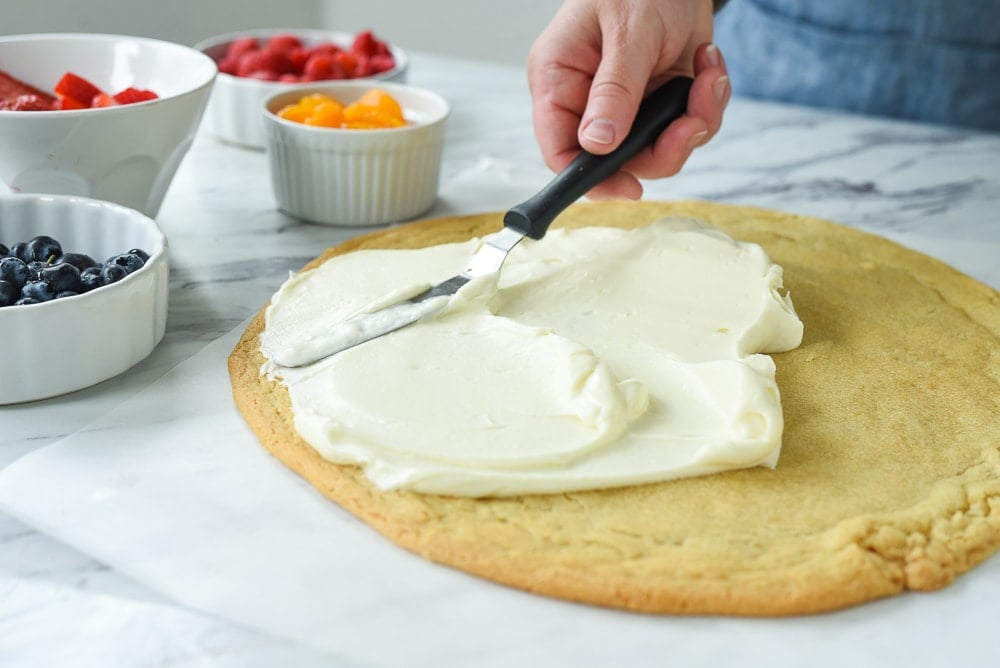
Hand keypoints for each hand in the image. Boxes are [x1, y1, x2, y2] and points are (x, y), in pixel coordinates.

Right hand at [527, 0, 729, 198]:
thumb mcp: (627, 31)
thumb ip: (614, 89)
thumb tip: (597, 143)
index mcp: (559, 82)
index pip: (559, 150)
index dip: (589, 179)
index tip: (629, 187)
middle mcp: (588, 102)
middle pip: (617, 160)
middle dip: (665, 147)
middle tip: (693, 120)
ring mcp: (626, 105)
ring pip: (658, 150)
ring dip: (694, 122)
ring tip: (709, 77)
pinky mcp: (660, 101)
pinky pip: (685, 128)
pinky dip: (707, 104)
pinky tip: (709, 66)